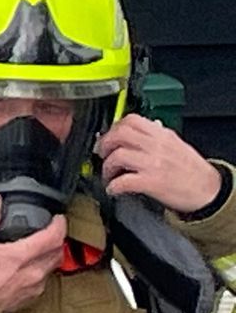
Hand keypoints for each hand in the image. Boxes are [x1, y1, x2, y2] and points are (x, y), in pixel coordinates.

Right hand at [0, 195, 65, 312]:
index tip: (58, 218)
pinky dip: (43, 267)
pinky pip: (46, 277)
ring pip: (54, 265)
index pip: (53, 238)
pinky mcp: (33, 296)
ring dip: (51, 253)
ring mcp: (36, 286)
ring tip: (41, 244)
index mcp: (21, 257)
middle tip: (50, 229)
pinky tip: (31, 263)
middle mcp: (34, 272)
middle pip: (58, 251)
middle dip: (57, 238)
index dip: (59, 225)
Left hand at [98, 114, 223, 213]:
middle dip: (105, 144)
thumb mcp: (176, 145)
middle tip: (102, 154)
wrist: (210, 192)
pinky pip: (124, 181)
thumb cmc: (194, 171)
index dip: (114, 127)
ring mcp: (153, 164)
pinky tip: (114, 189)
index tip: (109, 136)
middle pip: (119, 135)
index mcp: (162, 135)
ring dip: (107, 166)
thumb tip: (135, 132)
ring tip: (109, 174)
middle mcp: (157, 146)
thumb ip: (156, 136)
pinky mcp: (152, 183)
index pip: (131, 120)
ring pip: (118, 155)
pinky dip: (114, 185)